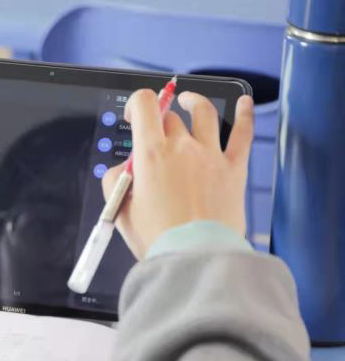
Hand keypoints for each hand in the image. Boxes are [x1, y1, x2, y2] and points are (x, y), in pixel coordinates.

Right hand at [102, 90, 254, 258]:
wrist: (194, 258)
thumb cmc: (158, 239)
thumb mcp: (121, 211)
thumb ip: (115, 182)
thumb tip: (122, 170)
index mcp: (151, 154)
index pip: (144, 105)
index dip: (136, 103)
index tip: (134, 115)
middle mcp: (182, 147)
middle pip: (171, 117)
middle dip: (161, 121)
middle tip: (157, 137)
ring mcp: (210, 155)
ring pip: (204, 114)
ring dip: (194, 102)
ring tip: (189, 102)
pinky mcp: (233, 169)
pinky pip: (243, 133)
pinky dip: (245, 114)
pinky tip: (243, 102)